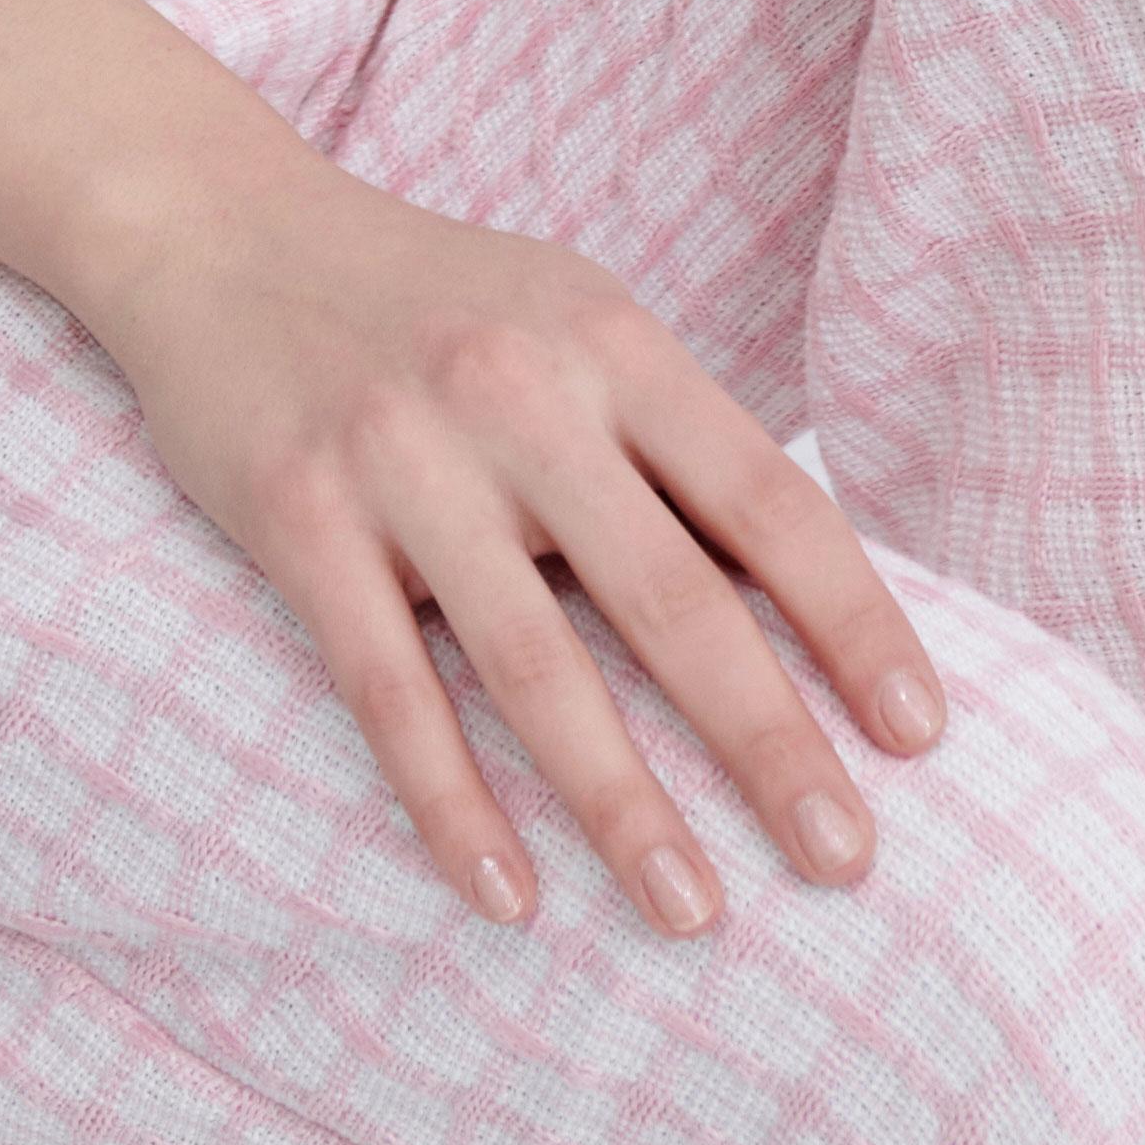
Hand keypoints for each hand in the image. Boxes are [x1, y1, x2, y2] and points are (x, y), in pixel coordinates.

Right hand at [73, 147, 943, 934]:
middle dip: (767, 740)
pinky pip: (388, 688)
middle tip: (847, 861)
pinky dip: (452, 803)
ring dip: (622, 804)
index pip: (765, 497)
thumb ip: (668, 442)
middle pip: (670, 596)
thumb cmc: (434, 304)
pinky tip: (508, 895)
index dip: (852, 619)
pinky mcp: (299, 517)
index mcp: (611, 343)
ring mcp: (403, 457)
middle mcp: (520, 393)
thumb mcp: (570, 324)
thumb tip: (805, 602)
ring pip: (535, 663)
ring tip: (693, 915)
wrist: (223, 229)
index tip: (921, 734)